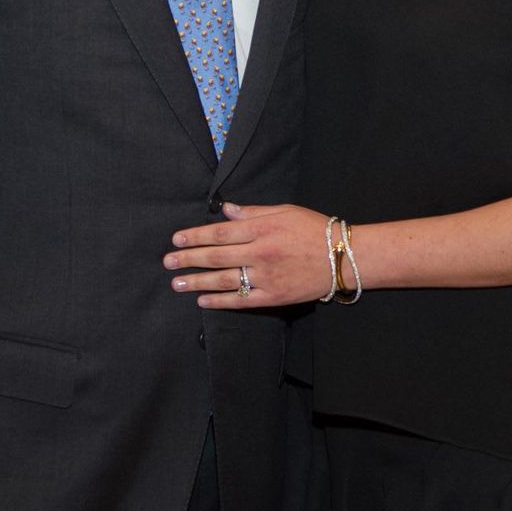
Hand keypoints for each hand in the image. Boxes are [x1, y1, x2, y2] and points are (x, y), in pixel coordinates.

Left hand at [164, 202, 332, 307]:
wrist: (344, 258)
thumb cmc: (315, 229)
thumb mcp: (285, 211)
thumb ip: (253, 212)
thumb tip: (225, 210)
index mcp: (262, 229)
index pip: (220, 232)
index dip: (195, 236)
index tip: (176, 239)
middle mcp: (260, 253)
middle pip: (216, 256)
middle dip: (189, 259)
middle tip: (167, 262)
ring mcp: (266, 277)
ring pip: (224, 280)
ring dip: (197, 281)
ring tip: (176, 282)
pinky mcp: (274, 297)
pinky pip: (241, 300)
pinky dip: (220, 301)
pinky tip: (202, 299)